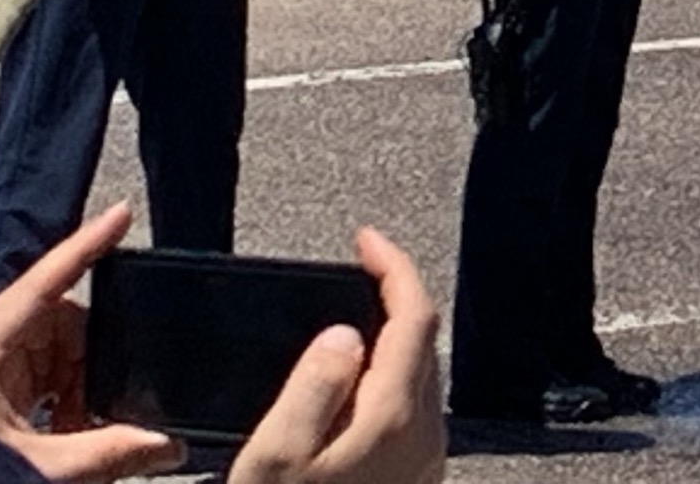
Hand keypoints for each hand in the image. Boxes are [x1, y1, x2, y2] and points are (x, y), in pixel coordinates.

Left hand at [0, 201, 177, 480]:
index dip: (88, 244)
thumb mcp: (41, 467)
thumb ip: (111, 451)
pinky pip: (28, 374)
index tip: (121, 214)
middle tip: (100, 404)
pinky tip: (61, 433)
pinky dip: (53, 399)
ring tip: (74, 430)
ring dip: (72, 385)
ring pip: (46, 350)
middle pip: (56, 322)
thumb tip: (166, 444)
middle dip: (88, 361)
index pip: (46, 281)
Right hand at [225, 228, 442, 483]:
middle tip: (351, 277)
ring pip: (419, 381)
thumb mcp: (274, 460)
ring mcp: (423, 465)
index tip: (364, 239)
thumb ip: (312, 387)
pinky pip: (408, 417)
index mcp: (396, 415)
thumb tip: (347, 331)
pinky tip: (348, 398)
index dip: (393, 266)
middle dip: (393, 301)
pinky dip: (386, 386)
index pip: (414, 314)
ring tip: (344, 330)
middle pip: (423, 344)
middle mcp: (424, 436)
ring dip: (391, 345)